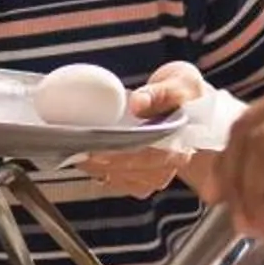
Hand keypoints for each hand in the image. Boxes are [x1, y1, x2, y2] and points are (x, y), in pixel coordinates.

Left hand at [84, 62, 210, 197]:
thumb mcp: (180, 83)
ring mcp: (155, 173)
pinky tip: (84, 160)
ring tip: (75, 154)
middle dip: (101, 165)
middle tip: (76, 152)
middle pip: (132, 173)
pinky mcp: (142, 175)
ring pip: (123, 181)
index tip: (96, 151)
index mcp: (181, 144)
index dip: (121, 157)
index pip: (150, 157)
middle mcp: (169, 165)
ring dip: (97, 170)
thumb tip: (138, 103)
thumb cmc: (184, 94)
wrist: (188, 103)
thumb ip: (160, 92)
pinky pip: (118, 181)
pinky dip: (99, 172)